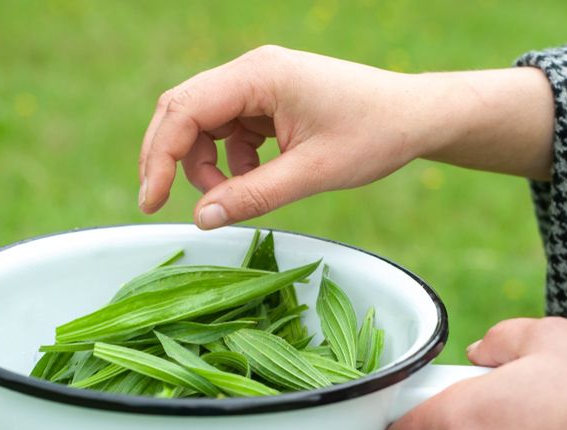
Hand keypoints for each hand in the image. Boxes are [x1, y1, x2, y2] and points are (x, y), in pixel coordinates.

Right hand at [139, 46, 553, 226]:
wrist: (415, 117)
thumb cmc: (373, 136)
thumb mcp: (312, 173)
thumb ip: (254, 196)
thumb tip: (202, 220)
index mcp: (259, 75)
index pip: (185, 110)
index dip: (158, 156)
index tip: (150, 202)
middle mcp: (252, 72)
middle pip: (184, 111)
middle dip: (169, 158)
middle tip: (159, 204)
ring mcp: (260, 85)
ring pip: (205, 125)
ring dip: (206, 165)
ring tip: (233, 197)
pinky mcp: (270, 102)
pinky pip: (230, 132)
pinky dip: (231, 162)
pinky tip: (256, 182)